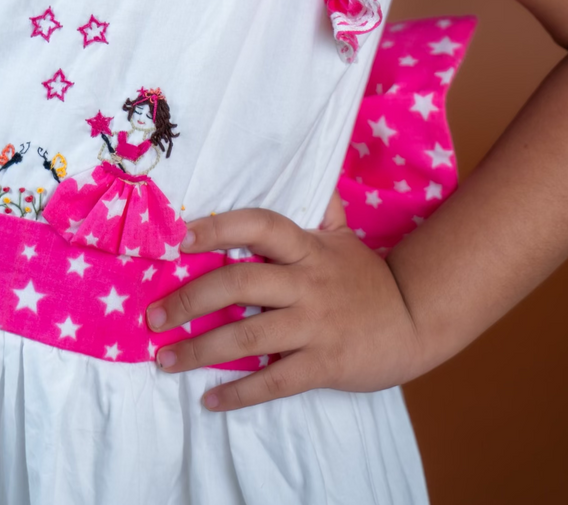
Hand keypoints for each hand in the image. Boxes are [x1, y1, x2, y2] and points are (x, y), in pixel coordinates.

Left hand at [145, 203, 428, 410]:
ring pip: (247, 338)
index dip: (219, 228)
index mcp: (307, 248)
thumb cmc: (367, 277)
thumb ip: (318, 205)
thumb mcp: (343, 235)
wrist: (415, 320)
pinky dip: (239, 392)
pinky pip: (274, 382)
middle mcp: (307, 283)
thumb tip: (301, 167)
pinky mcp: (323, 365)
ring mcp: (314, 325)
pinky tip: (210, 399)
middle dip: (189, 299)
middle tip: (153, 316)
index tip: (179, 238)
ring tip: (164, 360)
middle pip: (239, 284)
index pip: (259, 225)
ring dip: (199, 350)